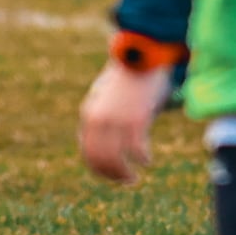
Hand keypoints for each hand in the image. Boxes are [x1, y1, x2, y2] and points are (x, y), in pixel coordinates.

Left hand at [78, 58, 174, 184]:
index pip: (88, 152)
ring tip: (133, 179)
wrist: (142, 53)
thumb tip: (109, 138)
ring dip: (124, 174)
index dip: (99, 169)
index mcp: (88, 114)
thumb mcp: (107, 95)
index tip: (111, 175)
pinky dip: (142, 159)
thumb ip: (104, 115)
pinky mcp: (135, 120)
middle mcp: (98, 121)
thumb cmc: (128, 74)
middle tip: (125, 181)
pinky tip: (148, 160)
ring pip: (115, 160)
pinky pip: (136, 150)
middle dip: (111, 175)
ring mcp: (116, 121)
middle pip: (99, 160)